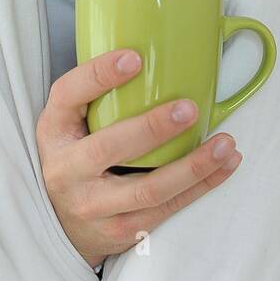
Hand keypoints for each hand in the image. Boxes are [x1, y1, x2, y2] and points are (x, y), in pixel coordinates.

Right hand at [35, 49, 242, 269]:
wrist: (59, 222)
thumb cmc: (74, 154)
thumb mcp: (69, 121)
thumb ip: (95, 91)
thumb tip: (150, 49)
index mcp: (54, 131)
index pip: (68, 95)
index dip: (98, 76)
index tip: (134, 57)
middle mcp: (67, 171)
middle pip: (109, 149)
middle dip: (153, 128)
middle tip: (190, 108)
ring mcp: (94, 207)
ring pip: (148, 189)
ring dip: (193, 166)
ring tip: (225, 143)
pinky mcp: (121, 231)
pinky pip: (168, 209)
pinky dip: (202, 186)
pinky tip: (225, 164)